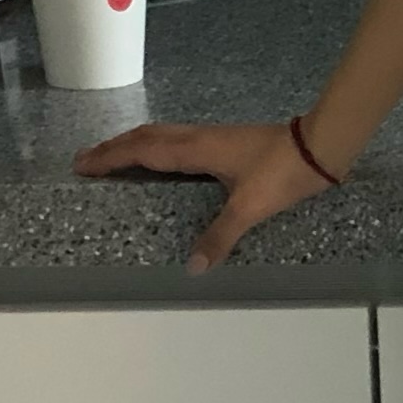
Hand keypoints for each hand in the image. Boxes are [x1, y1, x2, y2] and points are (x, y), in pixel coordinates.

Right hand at [76, 118, 332, 272]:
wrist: (320, 146)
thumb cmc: (284, 172)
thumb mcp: (250, 208)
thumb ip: (220, 237)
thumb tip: (193, 266)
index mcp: (196, 150)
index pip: (143, 151)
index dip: (111, 158)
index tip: (82, 165)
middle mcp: (199, 138)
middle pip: (146, 138)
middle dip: (114, 148)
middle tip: (85, 160)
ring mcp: (212, 137)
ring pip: (162, 136)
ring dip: (134, 145)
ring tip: (113, 157)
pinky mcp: (225, 142)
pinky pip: (178, 141)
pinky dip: (157, 147)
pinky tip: (162, 160)